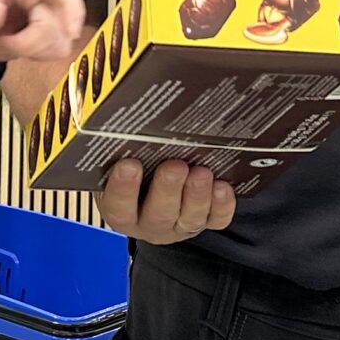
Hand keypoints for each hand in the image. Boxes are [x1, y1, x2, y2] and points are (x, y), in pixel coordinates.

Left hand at [0, 0, 85, 66]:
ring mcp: (51, 11)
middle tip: (6, 42)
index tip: (71, 33)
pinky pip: (58, 49)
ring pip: (61, 38)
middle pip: (61, 19)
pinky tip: (22, 48)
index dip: (71, 5)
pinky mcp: (54, 31)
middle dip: (34, 40)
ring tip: (10, 42)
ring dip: (34, 48)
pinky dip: (39, 54)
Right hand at [97, 159, 235, 245]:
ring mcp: (178, 225)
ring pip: (188, 218)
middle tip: (174, 166)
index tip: (129, 165)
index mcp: (122, 209)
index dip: (123, 188)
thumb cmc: (138, 170)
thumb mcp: (121, 163)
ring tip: (201, 173)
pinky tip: (222, 187)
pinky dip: (221, 205)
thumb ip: (124, 148)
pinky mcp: (204, 222)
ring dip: (196, 195)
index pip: (117, 205)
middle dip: (167, 190)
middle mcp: (149, 222)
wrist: (157, 190)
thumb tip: (124, 114)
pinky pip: (216, 219)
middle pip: (157, 214)